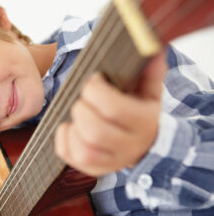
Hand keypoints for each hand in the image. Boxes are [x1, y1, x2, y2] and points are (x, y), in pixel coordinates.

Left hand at [54, 52, 166, 175]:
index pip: (114, 108)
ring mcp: (112, 162)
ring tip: (79, 113)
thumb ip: (150, 70)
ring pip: (83, 149)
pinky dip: (63, 139)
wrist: (144, 143)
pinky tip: (70, 127)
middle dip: (81, 108)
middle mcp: (129, 147)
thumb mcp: (149, 90)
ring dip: (73, 126)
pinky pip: (71, 157)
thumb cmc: (141, 111)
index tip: (94, 80)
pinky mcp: (95, 168)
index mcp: (144, 123)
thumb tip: (152, 48)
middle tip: (83, 99)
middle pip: (95, 130)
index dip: (96, 90)